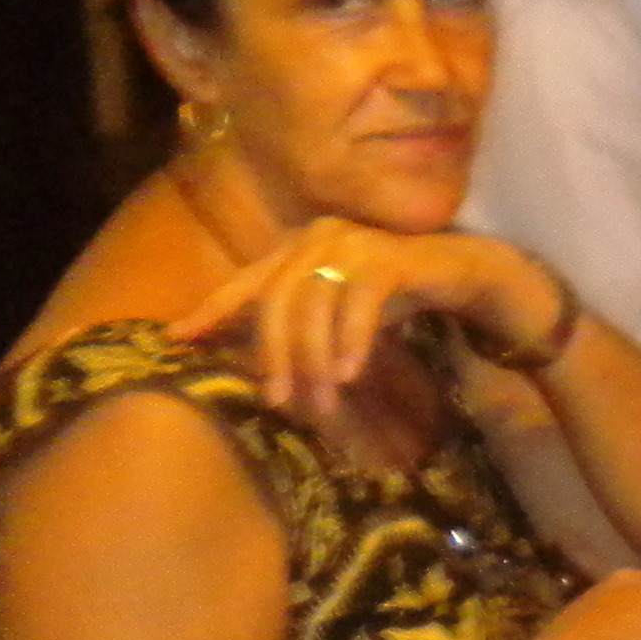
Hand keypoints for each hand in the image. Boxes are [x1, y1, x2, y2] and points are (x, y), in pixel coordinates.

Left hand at [170, 224, 560, 419]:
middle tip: (282, 401)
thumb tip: (258, 364)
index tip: (178, 339)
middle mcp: (317, 238)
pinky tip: (351, 375)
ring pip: (313, 308)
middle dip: (276, 356)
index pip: (245, 283)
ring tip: (323, 401)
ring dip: (315, 360)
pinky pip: (358, 306)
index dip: (211, 310)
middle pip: (276, 304)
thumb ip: (299, 324)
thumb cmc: (395, 294)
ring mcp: (352, 244)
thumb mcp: (335, 311)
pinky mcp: (387, 258)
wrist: (462, 273)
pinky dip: (352, 342)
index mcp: (296, 247)